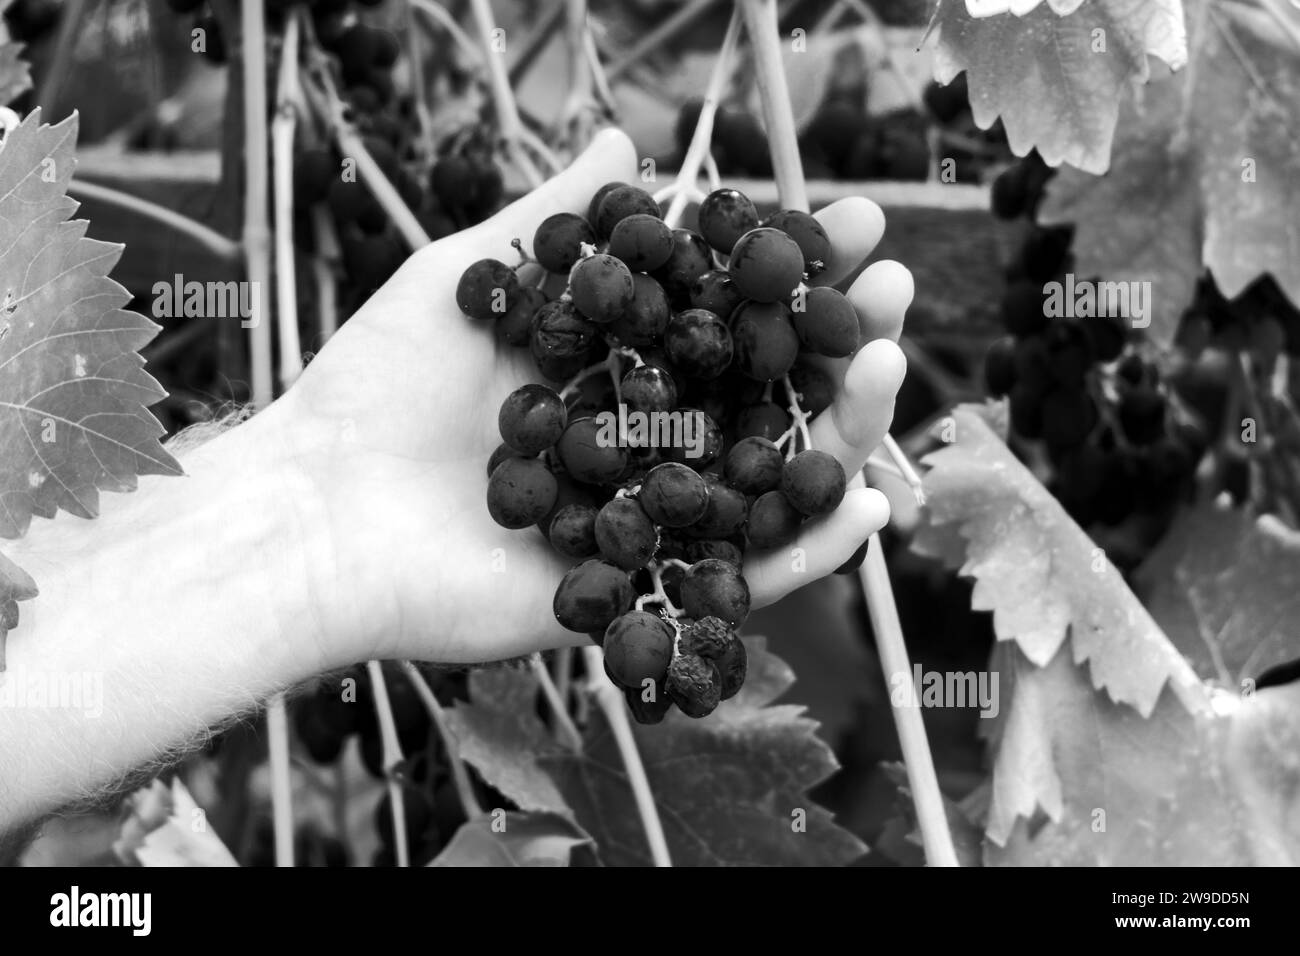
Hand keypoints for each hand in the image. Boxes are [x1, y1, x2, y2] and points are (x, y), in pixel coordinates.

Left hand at [285, 128, 911, 666]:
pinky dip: (812, 551)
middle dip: (834, 337)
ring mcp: (651, 518)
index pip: (724, 313)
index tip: (845, 218)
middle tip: (891, 283)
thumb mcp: (468, 275)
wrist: (320, 516)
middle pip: (765, 392)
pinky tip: (869, 503)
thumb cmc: (377, 390)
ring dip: (842, 428)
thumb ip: (556, 217)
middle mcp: (645, 439)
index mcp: (615, 368)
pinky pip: (745, 579)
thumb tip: (626, 131)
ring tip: (885, 361)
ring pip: (771, 480)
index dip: (785, 268)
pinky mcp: (642, 592)